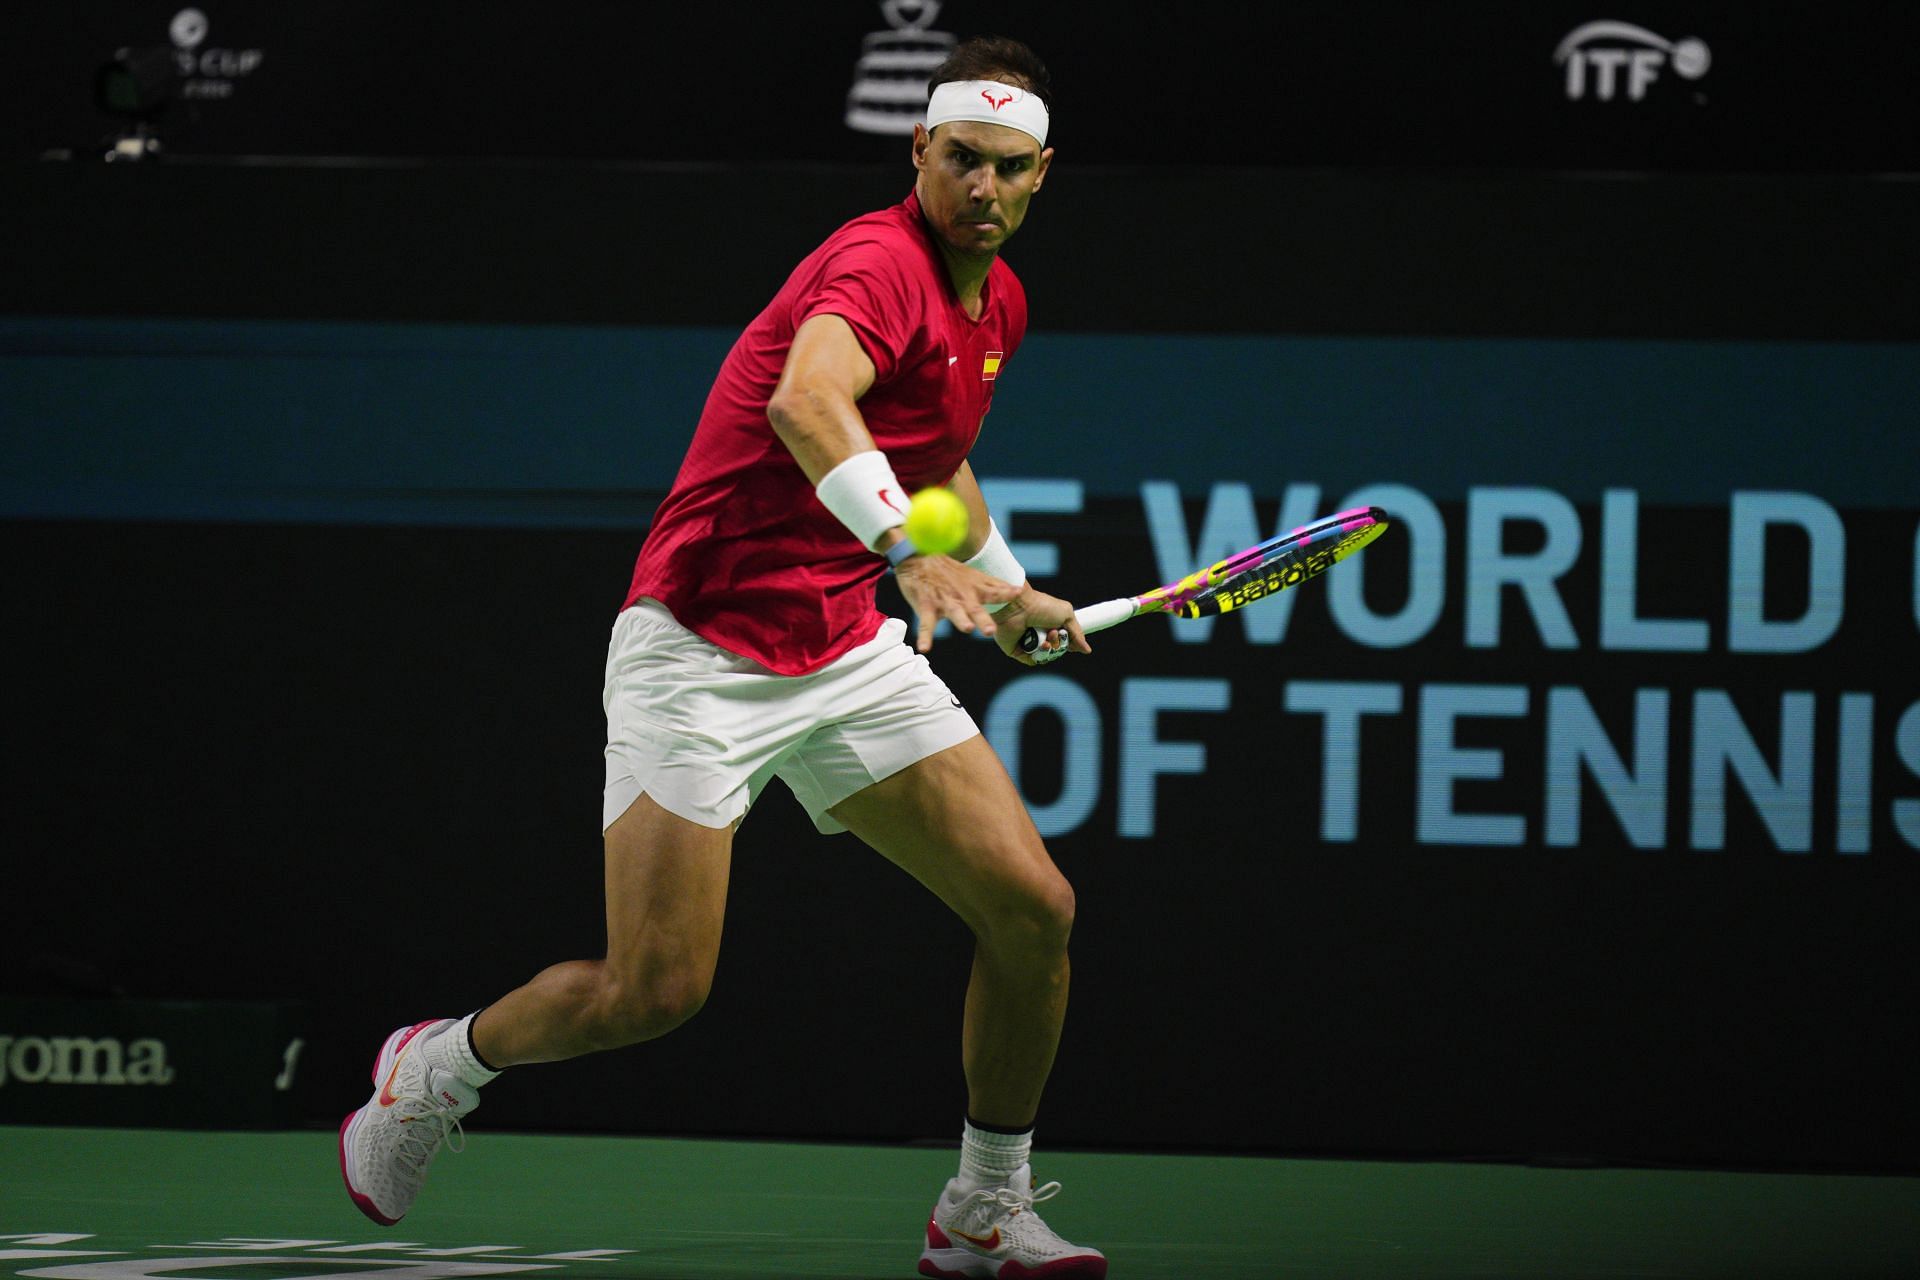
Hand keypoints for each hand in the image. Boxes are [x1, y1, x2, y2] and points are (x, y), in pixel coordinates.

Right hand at [893, 553, 1021, 652]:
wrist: (919, 560)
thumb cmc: (949, 572)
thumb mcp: (973, 575)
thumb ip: (994, 585)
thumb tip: (1018, 589)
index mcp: (974, 589)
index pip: (993, 591)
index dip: (1006, 592)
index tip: (1019, 592)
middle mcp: (962, 596)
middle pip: (975, 609)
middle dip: (984, 619)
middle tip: (991, 630)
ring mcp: (945, 602)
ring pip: (954, 613)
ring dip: (961, 620)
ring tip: (967, 628)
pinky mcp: (927, 607)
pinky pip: (926, 624)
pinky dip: (924, 637)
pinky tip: (924, 648)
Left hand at [993, 585, 1092, 665]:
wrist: (1019, 607)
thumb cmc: (1042, 606)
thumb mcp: (1067, 614)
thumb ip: (1077, 633)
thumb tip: (1086, 650)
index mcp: (1051, 625)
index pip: (1064, 642)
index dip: (1069, 643)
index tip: (1070, 640)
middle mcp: (1040, 635)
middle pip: (1057, 651)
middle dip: (1059, 644)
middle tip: (1054, 632)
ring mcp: (1029, 644)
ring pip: (1046, 657)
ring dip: (1050, 649)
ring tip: (1046, 638)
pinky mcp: (1017, 651)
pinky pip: (1033, 661)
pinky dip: (1038, 656)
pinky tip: (1040, 645)